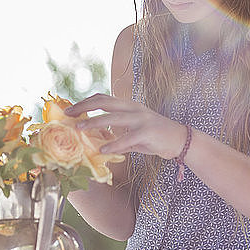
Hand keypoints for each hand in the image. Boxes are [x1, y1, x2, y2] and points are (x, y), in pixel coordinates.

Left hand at [64, 93, 186, 159]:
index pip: (103, 98)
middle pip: (104, 102)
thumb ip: (116, 134)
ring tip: (79, 129)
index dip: (85, 102)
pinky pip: (127, 138)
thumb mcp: (133, 132)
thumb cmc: (155, 137)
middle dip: (84, 107)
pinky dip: (114, 144)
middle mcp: (133, 108)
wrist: (180, 140)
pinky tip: (102, 150)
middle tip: (68, 114)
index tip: (71, 109)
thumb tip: (96, 142)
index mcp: (129, 106)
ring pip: (113, 118)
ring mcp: (141, 119)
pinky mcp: (148, 132)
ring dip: (93, 123)